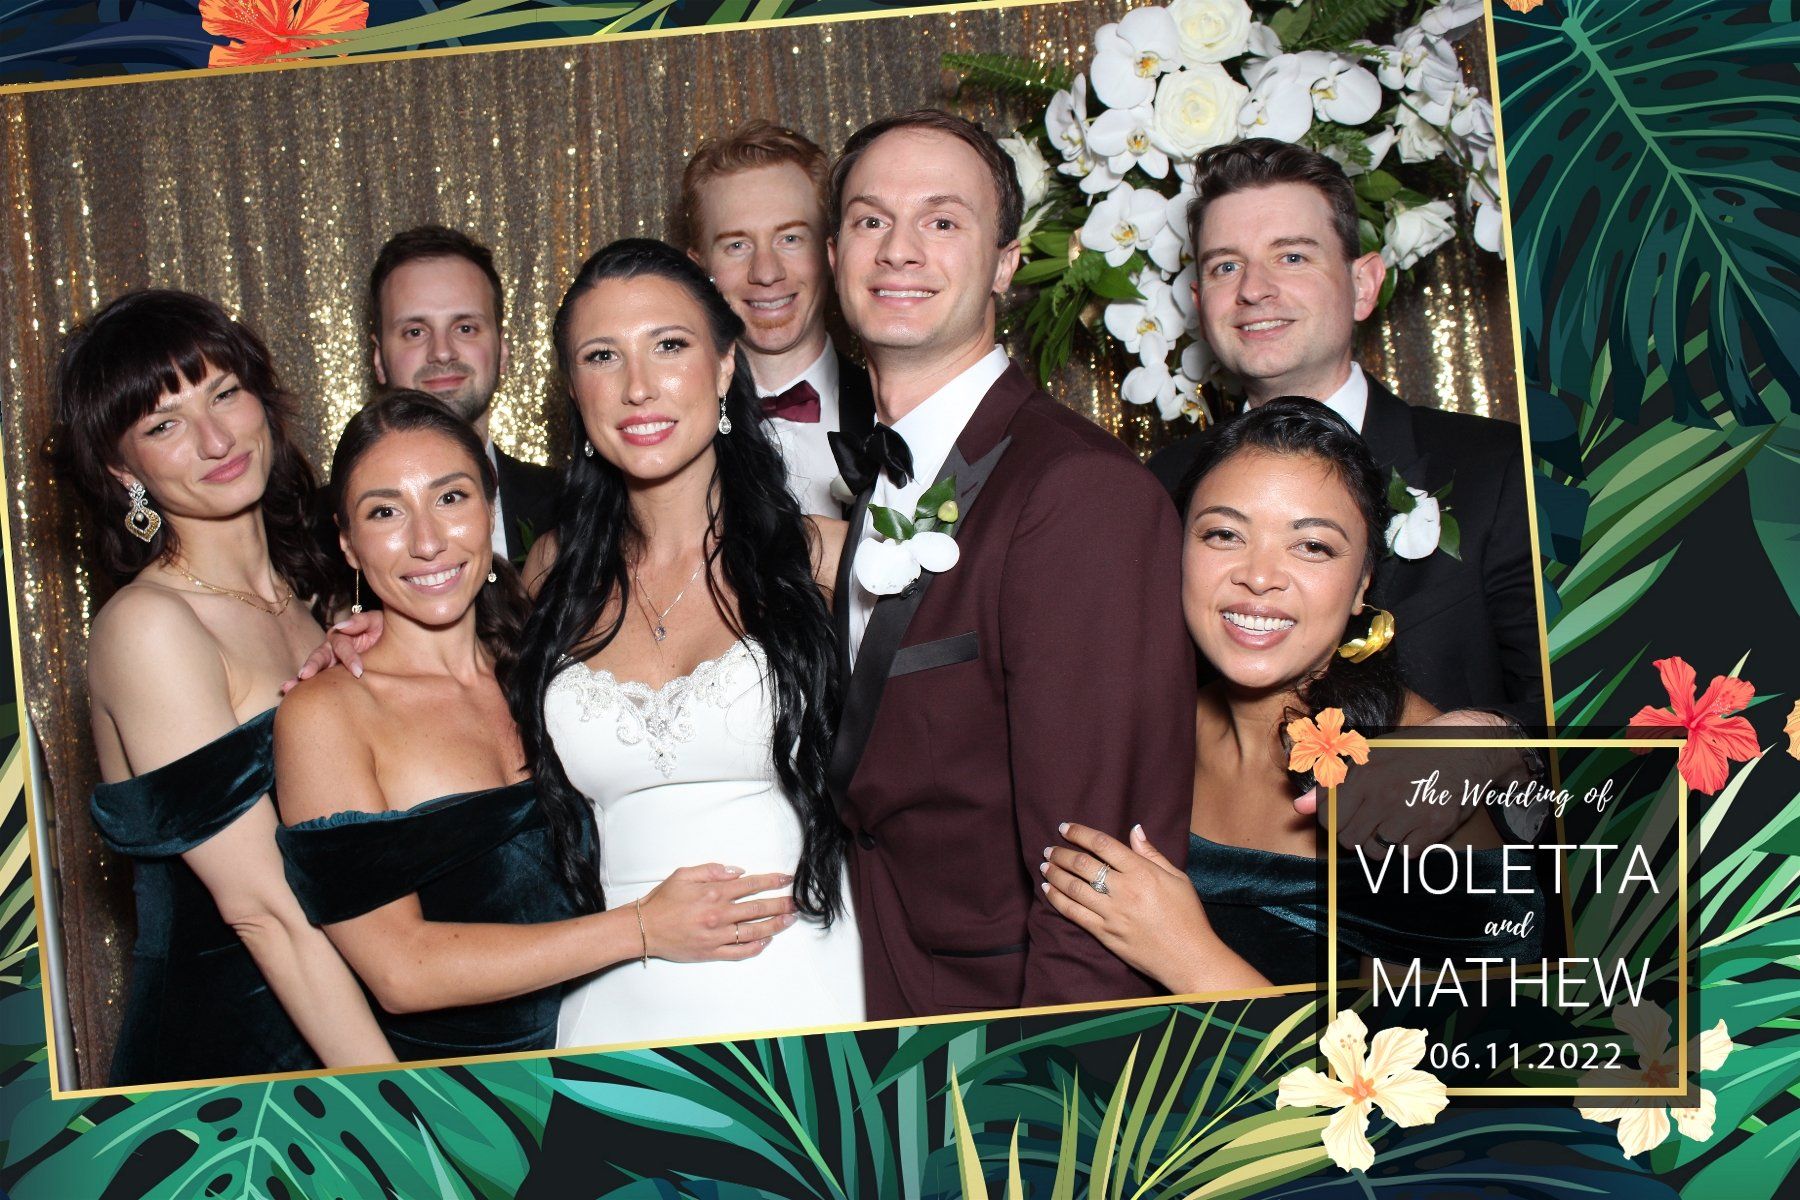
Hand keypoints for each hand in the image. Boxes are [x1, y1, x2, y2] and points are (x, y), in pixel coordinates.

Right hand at [281, 611, 384, 692]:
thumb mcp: (377, 621)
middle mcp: (332, 649)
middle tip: (304, 676)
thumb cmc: (384, 631)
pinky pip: (316, 681)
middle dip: (312, 666)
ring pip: (314, 669)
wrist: (393, 647)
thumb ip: (361, 621)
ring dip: (300, 679)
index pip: (342, 645)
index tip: (358, 672)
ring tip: (289, 687)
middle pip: (319, 656)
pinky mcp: (331, 676)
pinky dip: (302, 687)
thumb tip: (342, 626)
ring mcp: (330, 663)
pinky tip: (289, 693)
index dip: (349, 657)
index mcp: (343, 636)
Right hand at [637, 864, 797, 962]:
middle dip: (781, 904)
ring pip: (754, 930)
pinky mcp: (711, 952)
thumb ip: (712, 870)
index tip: (786, 879)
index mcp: (713, 893)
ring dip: (775, 925)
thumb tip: (737, 871)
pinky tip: (766, 940)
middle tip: (797, 902)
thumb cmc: (662, 901)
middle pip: (758, 908)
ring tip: (789, 920)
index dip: (771, 881)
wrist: (643, 929)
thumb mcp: (684, 874)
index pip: (751, 885)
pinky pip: (739, 951)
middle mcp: (718, 914)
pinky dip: (756, 947)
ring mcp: (716, 936)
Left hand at [1039, 822, 1217, 992]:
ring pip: (1073, 887)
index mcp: (1142, 872)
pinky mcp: (1105, 934)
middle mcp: (1124, 890)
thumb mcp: (1177, 878)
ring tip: (1045, 866)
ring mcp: (1112, 913)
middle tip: (1049, 848)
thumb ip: (1152, 854)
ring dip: (1054, 874)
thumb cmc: (1188, 916)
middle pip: (1082, 864)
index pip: (1102, 845)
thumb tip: (1135, 829)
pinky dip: (1057, 900)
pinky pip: (1074, 913)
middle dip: (1061, 853)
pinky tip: (1047, 891)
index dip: (1079, 833)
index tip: (1064, 828)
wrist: (1189, 957)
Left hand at [1299, 713, 1523, 854]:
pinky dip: (1408, 848)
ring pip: (1377, 851)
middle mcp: (1384, 795)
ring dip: (1381, 844)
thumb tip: (1299, 807)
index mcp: (1363, 775)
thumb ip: (1332, 784)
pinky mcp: (1435, 826)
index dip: (1334, 822)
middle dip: (1356, 835)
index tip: (1345, 816)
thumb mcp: (1369, 757)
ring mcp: (1411, 812)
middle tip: (1371, 820)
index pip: (1328, 820)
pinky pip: (1407, 855)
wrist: (1465, 748)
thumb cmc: (1412, 751)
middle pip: (1350, 840)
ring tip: (1392, 823)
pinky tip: (1414, 826)